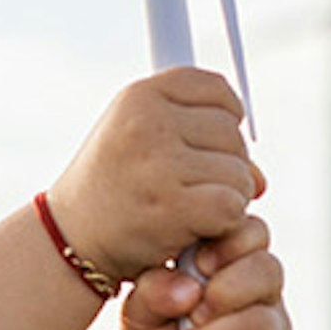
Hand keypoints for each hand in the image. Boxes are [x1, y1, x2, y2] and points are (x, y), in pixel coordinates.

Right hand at [49, 72, 257, 289]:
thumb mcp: (141, 142)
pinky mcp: (171, 204)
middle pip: (232, 133)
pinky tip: (196, 228)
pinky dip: (224, 223)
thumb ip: (198, 140)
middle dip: (225, 165)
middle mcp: (148, 120)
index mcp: (140, 95)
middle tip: (193, 191)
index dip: (226, 119)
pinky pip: (232, 205)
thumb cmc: (114, 191)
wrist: (69, 239)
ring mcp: (159, 161)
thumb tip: (260, 176)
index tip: (207, 147)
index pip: (217, 90)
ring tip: (190, 211)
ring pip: (239, 172)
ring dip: (227, 198)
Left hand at [122, 204, 291, 329]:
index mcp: (229, 265)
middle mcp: (258, 295)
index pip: (251, 233)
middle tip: (191, 315)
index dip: (229, 244)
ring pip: (262, 326)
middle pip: (268, 271)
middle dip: (225, 292)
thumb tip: (187, 289)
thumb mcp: (139, 313)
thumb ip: (155, 290)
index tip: (197, 265)